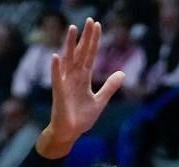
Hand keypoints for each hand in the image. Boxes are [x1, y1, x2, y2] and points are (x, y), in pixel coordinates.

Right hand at [46, 21, 125, 147]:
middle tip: (89, 20)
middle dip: (85, 37)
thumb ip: (110, 87)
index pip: (90, 55)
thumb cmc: (81, 117)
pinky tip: (56, 56)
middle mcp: (74, 77)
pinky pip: (56, 79)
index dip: (94, 41)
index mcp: (83, 78)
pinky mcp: (59, 94)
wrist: (70, 133)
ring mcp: (65, 84)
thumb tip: (122, 73)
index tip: (97, 25)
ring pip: (68, 60)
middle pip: (80, 53)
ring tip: (72, 29)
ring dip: (70, 45)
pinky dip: (56, 68)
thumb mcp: (100, 101)